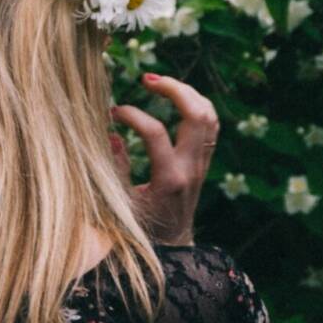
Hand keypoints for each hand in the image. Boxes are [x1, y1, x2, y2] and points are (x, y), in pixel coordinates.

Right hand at [108, 73, 218, 246]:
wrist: (172, 244)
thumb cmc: (141, 228)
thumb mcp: (121, 204)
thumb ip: (116, 169)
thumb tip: (112, 135)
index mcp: (169, 180)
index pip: (155, 133)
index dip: (132, 115)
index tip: (113, 113)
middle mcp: (190, 168)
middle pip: (197, 114)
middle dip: (174, 88)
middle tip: (147, 78)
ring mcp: (201, 164)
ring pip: (209, 115)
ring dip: (187, 93)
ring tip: (161, 83)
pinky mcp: (204, 161)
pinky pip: (211, 124)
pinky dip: (196, 104)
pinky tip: (176, 98)